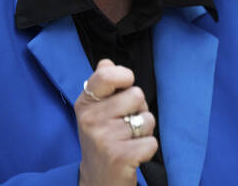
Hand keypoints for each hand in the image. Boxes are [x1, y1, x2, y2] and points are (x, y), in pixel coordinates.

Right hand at [75, 59, 157, 185]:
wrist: (98, 181)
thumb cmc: (102, 141)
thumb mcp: (95, 112)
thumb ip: (102, 85)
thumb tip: (107, 63)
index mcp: (85, 103)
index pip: (106, 75)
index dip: (124, 76)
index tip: (126, 85)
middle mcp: (91, 119)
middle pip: (137, 95)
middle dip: (139, 109)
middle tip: (126, 124)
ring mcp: (104, 138)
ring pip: (147, 118)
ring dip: (145, 130)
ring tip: (129, 140)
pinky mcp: (119, 157)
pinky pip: (152, 142)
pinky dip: (148, 149)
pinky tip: (133, 155)